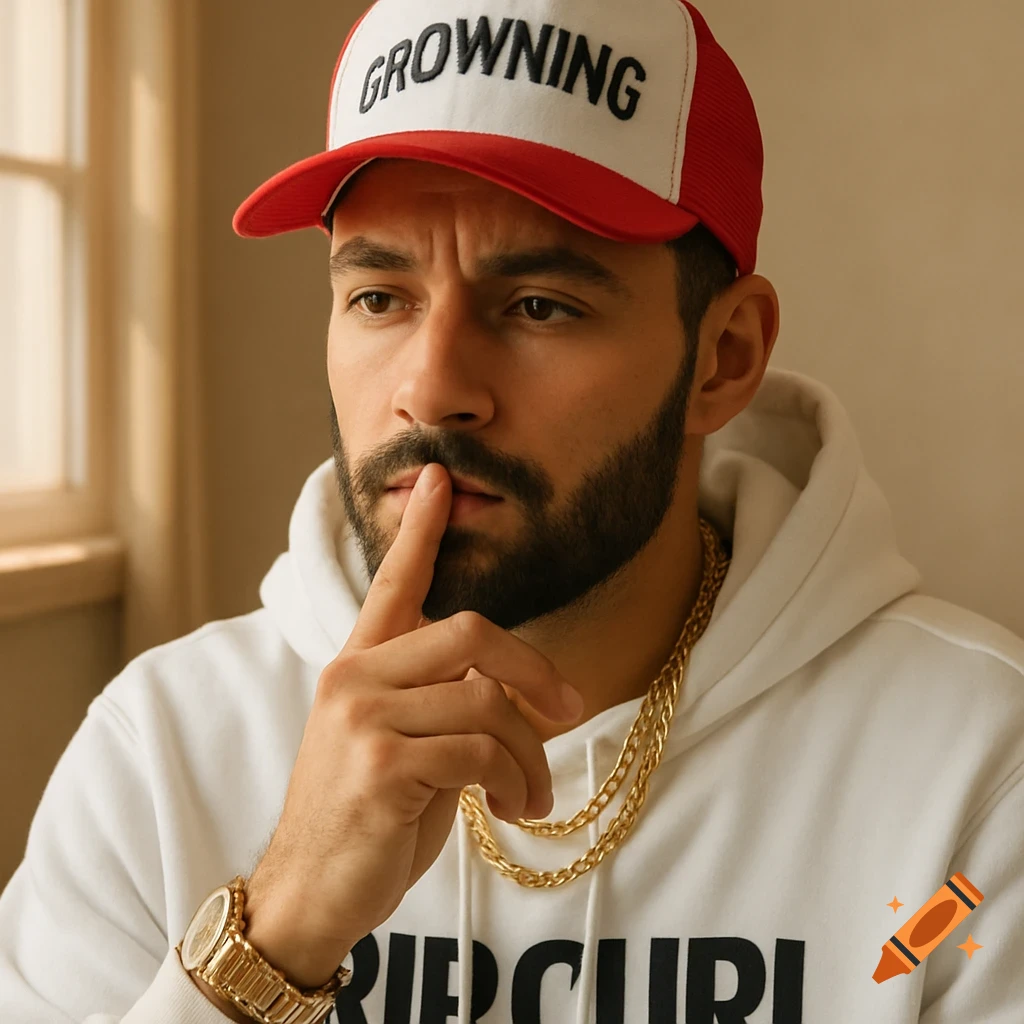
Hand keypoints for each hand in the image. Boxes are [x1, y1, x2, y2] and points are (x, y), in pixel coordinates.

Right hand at [241, 463, 584, 987]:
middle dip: (533, 670)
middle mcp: (355, 676)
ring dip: (530, 753)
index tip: (440, 476)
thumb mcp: (400, 744)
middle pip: (470, 633)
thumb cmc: (366, 816)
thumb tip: (520, 690)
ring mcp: (365, 718)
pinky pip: (481, 751)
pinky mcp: (383, 765)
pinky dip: (514, 781)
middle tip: (569, 711)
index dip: (421, 529)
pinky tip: (509, 809)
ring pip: (487, 700)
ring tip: (531, 793)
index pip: (393, 582)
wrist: (311, 892)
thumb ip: (441, 700)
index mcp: (359, 664)